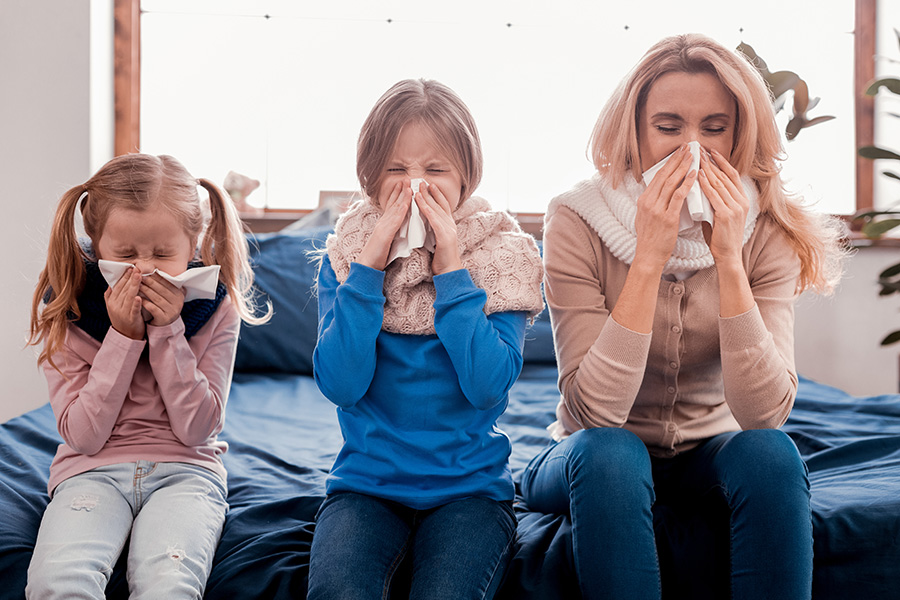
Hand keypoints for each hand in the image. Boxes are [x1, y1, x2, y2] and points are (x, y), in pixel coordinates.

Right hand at [104, 266, 144, 339]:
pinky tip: (138, 297)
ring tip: (139, 276)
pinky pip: (133, 309)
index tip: (131, 267)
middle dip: (131, 278)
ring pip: (128, 296)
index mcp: (111, 301)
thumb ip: (112, 294)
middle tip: (137, 268)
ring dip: (134, 286)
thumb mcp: (114, 306)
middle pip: (123, 289)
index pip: (118, 285)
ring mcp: (122, 313)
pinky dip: (135, 303)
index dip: (125, 276)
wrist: (126, 336)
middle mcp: (115, 306)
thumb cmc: (122, 317)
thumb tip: (112, 281)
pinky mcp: (131, 319)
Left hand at [139, 273, 184, 326]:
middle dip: (150, 282)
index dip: (156, 277)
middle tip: (139, 276)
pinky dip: (145, 302)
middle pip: (162, 290)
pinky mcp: (165, 318)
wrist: (164, 325)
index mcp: (180, 294)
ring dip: (146, 290)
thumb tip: (153, 268)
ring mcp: (172, 311)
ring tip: (137, 285)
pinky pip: (153, 308)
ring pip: (157, 298)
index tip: (146, 271)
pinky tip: (138, 298)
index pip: (167, 283)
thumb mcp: (167, 295)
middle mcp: (178, 302)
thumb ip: (163, 284)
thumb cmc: (163, 306)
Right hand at [356, 180, 412, 270]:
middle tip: (407, 178)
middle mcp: (382, 223)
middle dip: (400, 190)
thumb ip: (392, 233)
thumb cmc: (377, 257)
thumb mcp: (386, 242)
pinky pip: (394, 221)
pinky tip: (406, 203)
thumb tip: (399, 229)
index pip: (391, 206)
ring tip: (408, 185)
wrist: (366, 267)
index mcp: (384, 224)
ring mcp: (382, 227)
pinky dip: (400, 211)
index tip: (404, 184)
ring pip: (394, 209)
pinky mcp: (384, 235)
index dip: (397, 194)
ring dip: (401, 196)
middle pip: (392, 203)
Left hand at [415, 181, 461, 274]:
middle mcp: (450, 225)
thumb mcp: (437, 240)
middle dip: (431, 192)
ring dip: (427, 198)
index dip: (436, 195)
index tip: (429, 185)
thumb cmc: (442, 258)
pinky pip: (434, 220)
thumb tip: (426, 223)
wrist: (449, 271)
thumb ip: (434, 230)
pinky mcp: (445, 236)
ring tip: (418, 188)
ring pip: (436, 209)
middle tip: (422, 181)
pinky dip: (426, 210)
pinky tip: (420, 202)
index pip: (443, 206)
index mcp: (448, 226)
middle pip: (440, 204)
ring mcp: (449, 230)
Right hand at [633, 144, 697, 270]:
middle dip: (676, 160)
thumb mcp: (645, 217)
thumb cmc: (650, 239)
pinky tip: (694, 175)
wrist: (649, 256)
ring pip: (671, 183)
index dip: (668, 163)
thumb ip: (652, 204)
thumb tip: (659, 192)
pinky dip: (687, 184)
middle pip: (664, 176)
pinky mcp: (667, 218)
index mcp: (643, 201)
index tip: (678, 153)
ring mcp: (657, 210)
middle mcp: (648, 202)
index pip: (657, 177)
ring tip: (693, 156)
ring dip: (683, 168)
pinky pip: (678, 197)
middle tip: (687, 148)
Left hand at [697, 149, 749, 265]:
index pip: (732, 175)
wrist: (727, 256)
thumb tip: (699, 190)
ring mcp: (735, 207)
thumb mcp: (719, 215)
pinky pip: (714, 195)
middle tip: (700, 149)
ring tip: (697, 157)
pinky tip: (699, 175)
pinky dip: (706, 184)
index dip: (721, 162)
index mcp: (742, 200)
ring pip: (720, 182)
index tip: (711, 151)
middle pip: (725, 175)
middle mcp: (741, 201)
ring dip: (707, 168)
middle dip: (712, 161)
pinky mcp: (726, 215)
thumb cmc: (720, 238)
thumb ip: (713, 202)